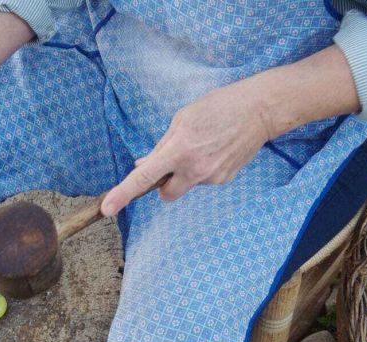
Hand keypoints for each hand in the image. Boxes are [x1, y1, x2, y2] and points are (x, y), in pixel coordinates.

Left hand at [101, 78, 272, 215]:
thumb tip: (143, 165)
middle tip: (173, 163)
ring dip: (187, 173)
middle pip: (166, 194)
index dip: (123, 193)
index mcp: (179, 150)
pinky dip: (204, 169)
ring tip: (203, 147)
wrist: (258, 111)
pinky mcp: (224, 180)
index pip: (144, 178)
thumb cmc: (216, 108)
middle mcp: (194, 169)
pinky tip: (216, 151)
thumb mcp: (182, 119)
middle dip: (163, 184)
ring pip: (186, 185)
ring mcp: (211, 178)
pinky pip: (203, 181)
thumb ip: (161, 146)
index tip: (108, 208)